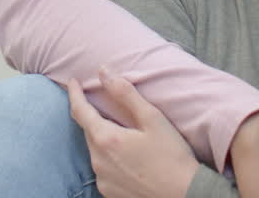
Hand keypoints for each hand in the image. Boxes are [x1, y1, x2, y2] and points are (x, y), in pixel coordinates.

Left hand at [68, 68, 198, 197]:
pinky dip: (110, 159)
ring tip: (123, 135)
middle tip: (107, 108)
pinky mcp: (109, 193)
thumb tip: (104, 72)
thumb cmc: (172, 156)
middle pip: (88, 131)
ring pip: (95, 151)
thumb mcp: (152, 119)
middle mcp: (98, 161)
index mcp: (106, 139)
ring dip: (103, 139)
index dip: (75, 93)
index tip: (72, 81)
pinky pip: (103, 169)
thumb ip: (125, 93)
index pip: (80, 110)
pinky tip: (128, 158)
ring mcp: (102, 179)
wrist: (185, 195)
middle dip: (93, 117)